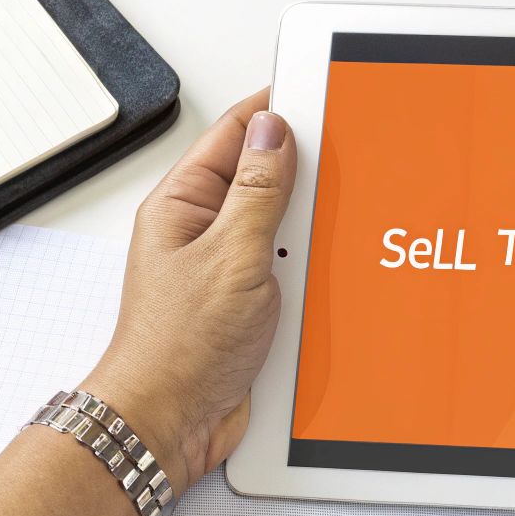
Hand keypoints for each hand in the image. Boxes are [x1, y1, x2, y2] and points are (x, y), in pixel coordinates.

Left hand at [83, 90, 296, 489]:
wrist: (169, 422)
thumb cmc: (177, 349)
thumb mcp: (231, 256)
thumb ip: (259, 192)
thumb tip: (275, 132)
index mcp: (184, 205)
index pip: (236, 134)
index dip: (277, 109)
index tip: (318, 93)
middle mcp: (203, 231)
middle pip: (266, 178)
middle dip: (306, 175)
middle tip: (344, 166)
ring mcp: (227, 268)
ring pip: (284, 228)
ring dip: (310, 233)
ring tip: (329, 235)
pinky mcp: (250, 305)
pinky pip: (290, 272)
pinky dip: (312, 272)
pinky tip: (326, 278)